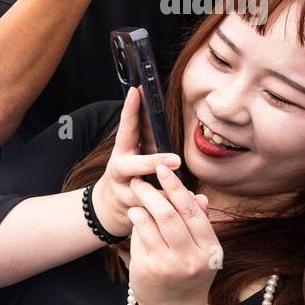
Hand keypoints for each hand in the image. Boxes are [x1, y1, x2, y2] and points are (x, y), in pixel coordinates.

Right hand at [91, 88, 182, 237]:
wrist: (109, 208)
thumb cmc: (131, 172)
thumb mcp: (136, 150)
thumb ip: (148, 133)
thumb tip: (158, 103)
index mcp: (122, 151)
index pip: (125, 128)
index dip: (129, 110)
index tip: (136, 92)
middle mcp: (119, 171)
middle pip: (131, 166)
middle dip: (152, 162)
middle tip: (175, 159)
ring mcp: (124, 193)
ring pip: (143, 195)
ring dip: (165, 194)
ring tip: (188, 192)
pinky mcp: (134, 212)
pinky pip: (156, 212)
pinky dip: (176, 210)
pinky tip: (195, 206)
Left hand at [126, 164, 219, 304]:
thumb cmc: (189, 274)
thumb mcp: (202, 252)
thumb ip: (198, 225)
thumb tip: (198, 197)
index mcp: (211, 250)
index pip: (193, 212)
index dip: (177, 188)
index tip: (164, 169)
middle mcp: (192, 258)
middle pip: (170, 215)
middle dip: (153, 193)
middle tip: (141, 179)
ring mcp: (169, 265)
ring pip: (152, 224)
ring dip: (141, 204)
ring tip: (136, 193)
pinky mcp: (148, 270)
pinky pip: (139, 238)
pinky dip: (136, 222)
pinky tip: (134, 213)